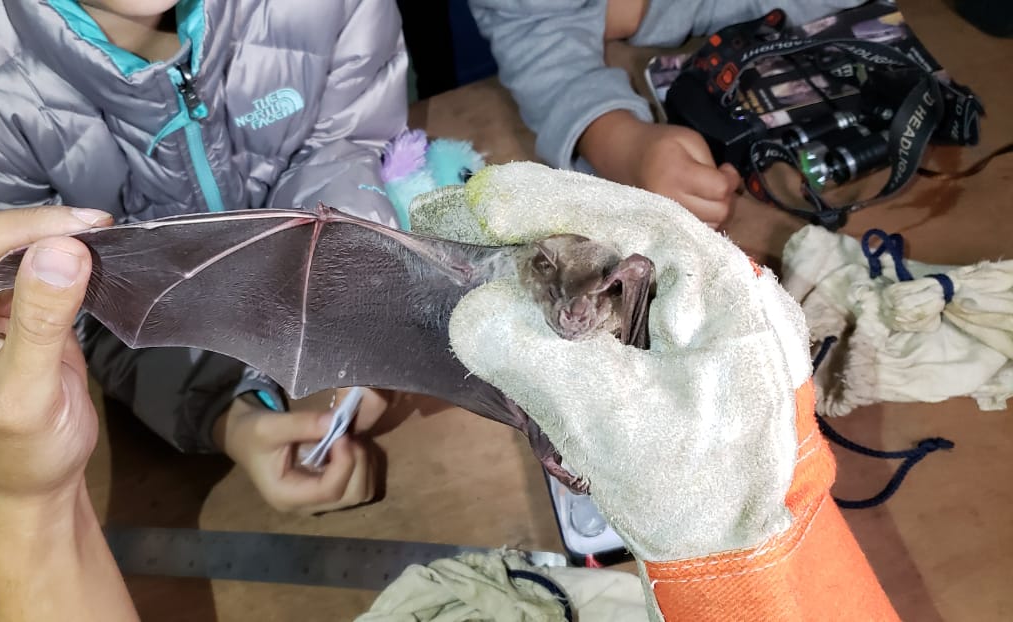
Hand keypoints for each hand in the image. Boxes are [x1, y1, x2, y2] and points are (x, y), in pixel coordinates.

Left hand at [0, 206, 140, 621]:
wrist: (32, 487)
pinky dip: (64, 256)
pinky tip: (97, 258)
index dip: (25, 227)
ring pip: (11, 243)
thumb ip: (40, 322)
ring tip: (107, 240)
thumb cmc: (18, 455)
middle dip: (42, 229)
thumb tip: (64, 247)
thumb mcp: (27, 395)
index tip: (88, 227)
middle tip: (104, 230)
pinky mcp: (2, 305)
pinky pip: (31, 262)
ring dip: (57, 239)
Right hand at [214, 388, 387, 513]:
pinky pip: (360, 483)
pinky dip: (363, 463)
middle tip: (347, 434)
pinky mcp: (329, 490)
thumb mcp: (269, 426)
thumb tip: (337, 421)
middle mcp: (307, 505)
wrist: (246, 439)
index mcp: (287, 497)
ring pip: (361, 492)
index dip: (344, 463)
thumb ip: (302, 424)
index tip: (343, 435)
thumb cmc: (253, 435)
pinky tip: (347, 444)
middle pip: (352, 496)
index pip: (330, 491)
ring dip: (363, 462)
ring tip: (347, 438)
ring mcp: (320, 500)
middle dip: (358, 462)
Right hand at [425, 163, 815, 563]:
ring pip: (615, 265)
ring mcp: (702, 314)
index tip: (484, 201)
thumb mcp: (611, 422)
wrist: (741, 555)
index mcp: (725, 289)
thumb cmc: (695, 489)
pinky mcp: (679, 345)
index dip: (552, 200)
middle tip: (465, 216)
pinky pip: (616, 303)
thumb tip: (471, 310)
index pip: (635, 214)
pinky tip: (526, 301)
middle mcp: (720, 286)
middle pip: (622, 232)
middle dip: (542, 224)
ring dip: (550, 260)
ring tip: (482, 247)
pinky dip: (566, 299)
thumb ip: (537, 359)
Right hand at [579, 111, 740, 227]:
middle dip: (726, 197)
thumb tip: (725, 187)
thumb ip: (711, 163)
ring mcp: (666, 217)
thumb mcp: (690, 139)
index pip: (721, 189)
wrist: (627, 157)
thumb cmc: (660, 144)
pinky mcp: (665, 226)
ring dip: (716, 211)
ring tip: (706, 194)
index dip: (731, 179)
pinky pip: (697, 231)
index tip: (725, 169)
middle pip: (719, 212)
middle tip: (717, 182)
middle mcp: (671, 200)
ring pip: (711, 226)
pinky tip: (699, 205)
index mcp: (678, 173)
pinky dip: (705, 219)